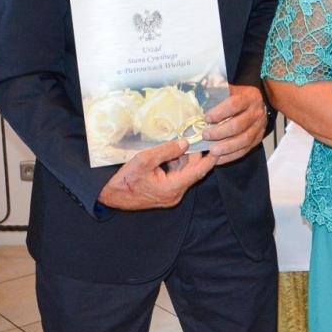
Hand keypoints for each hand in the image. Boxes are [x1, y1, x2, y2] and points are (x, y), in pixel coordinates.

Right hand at [97, 139, 215, 210]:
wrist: (113, 196)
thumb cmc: (126, 179)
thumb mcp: (145, 159)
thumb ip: (166, 151)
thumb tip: (185, 143)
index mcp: (173, 187)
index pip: (198, 172)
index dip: (210, 159)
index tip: (219, 147)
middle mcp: (176, 193)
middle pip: (192, 171)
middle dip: (192, 154)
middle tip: (193, 135)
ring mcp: (172, 194)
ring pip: (184, 172)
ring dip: (183, 158)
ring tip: (179, 142)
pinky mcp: (167, 192)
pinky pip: (177, 176)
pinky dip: (176, 164)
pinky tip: (170, 152)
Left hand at [203, 85, 267, 165]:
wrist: (256, 102)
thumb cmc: (237, 96)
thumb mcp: (230, 90)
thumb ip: (216, 94)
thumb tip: (197, 99)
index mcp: (249, 97)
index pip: (234, 104)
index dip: (220, 112)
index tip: (206, 118)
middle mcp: (256, 112)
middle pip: (239, 124)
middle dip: (220, 132)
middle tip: (205, 136)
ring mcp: (259, 127)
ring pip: (244, 139)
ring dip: (227, 147)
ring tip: (212, 151)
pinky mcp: (258, 139)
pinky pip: (245, 150)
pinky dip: (231, 156)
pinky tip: (219, 159)